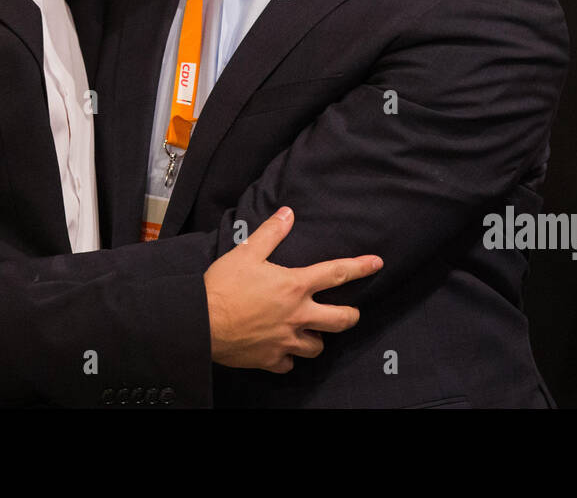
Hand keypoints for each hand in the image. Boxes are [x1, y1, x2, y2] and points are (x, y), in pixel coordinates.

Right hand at [204, 207, 381, 372]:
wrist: (200, 322)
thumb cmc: (222, 286)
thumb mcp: (246, 253)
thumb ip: (271, 233)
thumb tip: (288, 213)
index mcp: (294, 286)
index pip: (336, 274)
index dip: (360, 268)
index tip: (377, 264)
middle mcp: (297, 315)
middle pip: (341, 320)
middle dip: (350, 316)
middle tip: (349, 312)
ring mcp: (285, 341)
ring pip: (317, 347)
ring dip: (318, 338)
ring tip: (312, 331)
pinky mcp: (270, 358)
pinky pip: (289, 364)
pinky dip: (289, 357)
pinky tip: (283, 350)